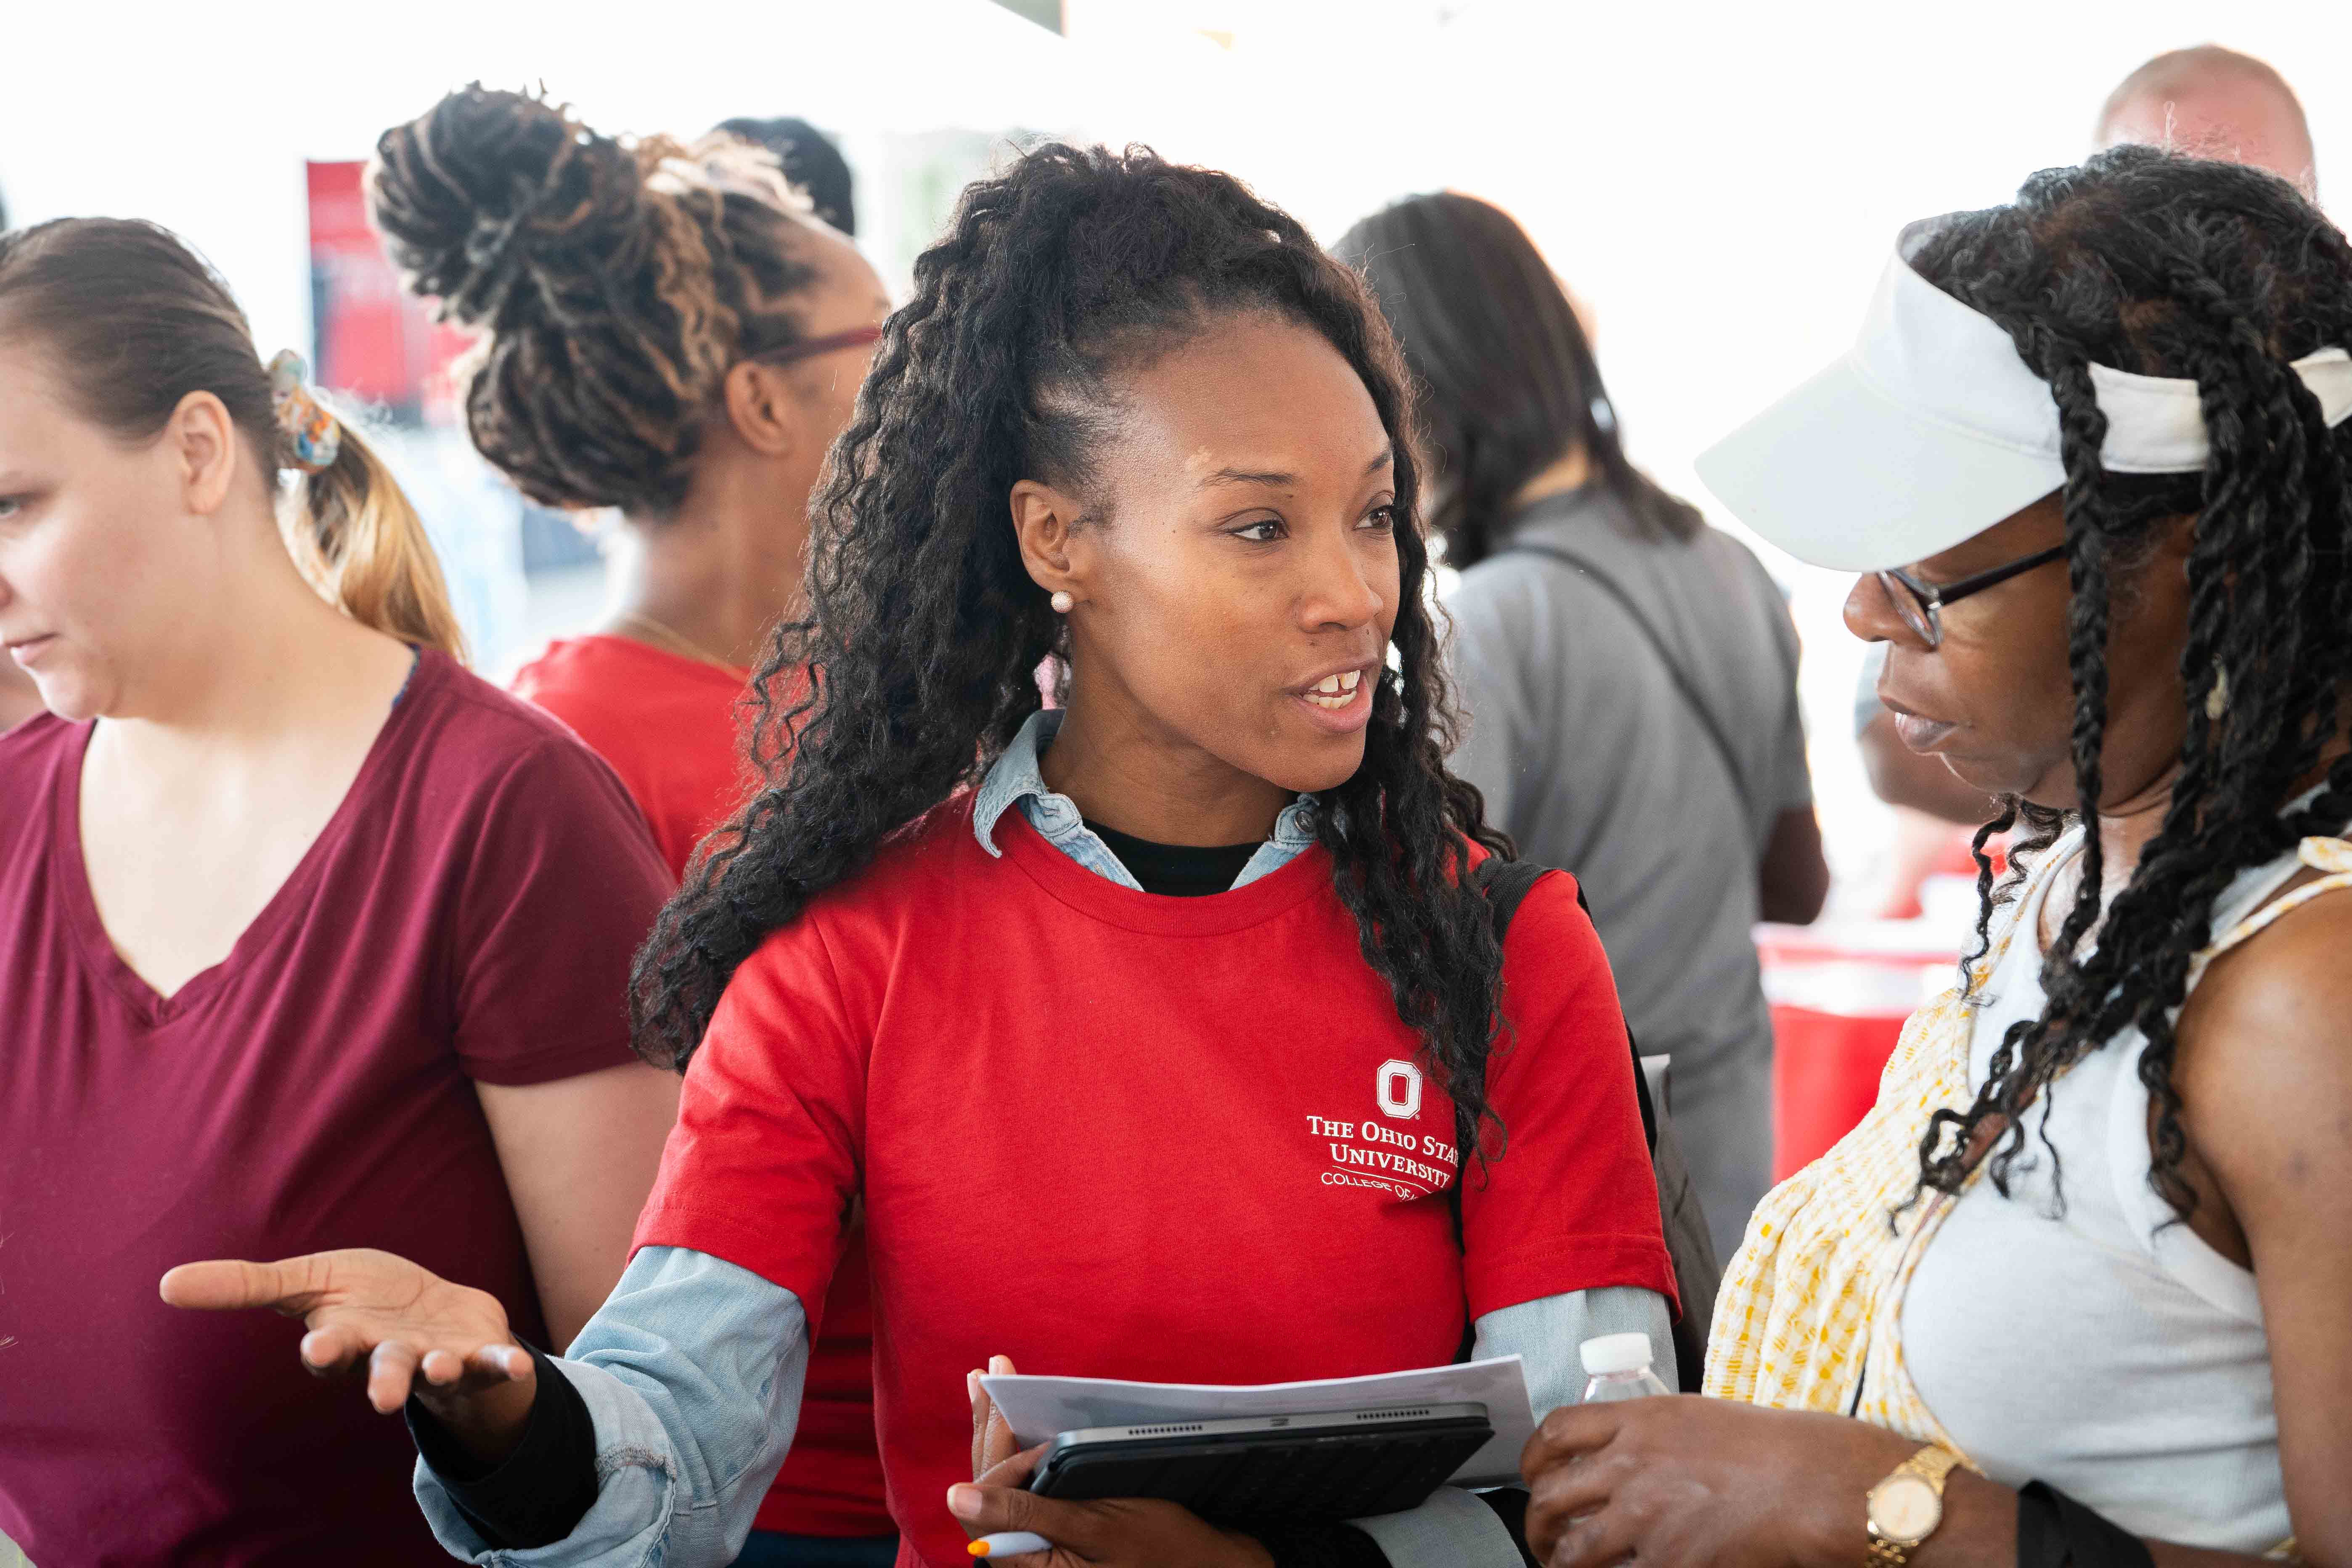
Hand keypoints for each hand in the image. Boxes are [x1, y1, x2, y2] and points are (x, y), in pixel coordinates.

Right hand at [161, 1248, 536, 1463]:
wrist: (433, 1313)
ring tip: (441, 1368)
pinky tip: (521, 1366)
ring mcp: (436, 1358)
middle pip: (384, 1373)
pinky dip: (504, 1367)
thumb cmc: (363, 1300)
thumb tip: (164, 1284)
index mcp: (349, 1339)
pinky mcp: (479, 1353)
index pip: (332, 1351)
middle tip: (379, 1398)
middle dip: (382, 1382)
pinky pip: (493, 1365)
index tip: (319, 1348)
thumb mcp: (305, 1283)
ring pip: (435, 1372)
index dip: (325, 1351)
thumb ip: (244, 1287)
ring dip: (440, 1372)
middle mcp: (391, 1356)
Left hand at [953, 1353, 1272, 1567]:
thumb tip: (954, 1497)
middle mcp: (1023, 1554)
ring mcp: (1037, 1541)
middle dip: (988, 1427)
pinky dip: (1014, 1448)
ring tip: (984, 1383)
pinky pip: (1022, 1488)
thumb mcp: (1094, 1527)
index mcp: (1026, 1562)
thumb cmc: (1160, 1547)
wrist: (1204, 1563)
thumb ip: (1024, 1513)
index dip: (999, 1455)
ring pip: (1001, 1483)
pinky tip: (1009, 1419)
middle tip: (983, 1373)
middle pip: (988, 1487)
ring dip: (994, 1431)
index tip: (1013, 1407)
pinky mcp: (1053, 1528)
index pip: (989, 1502)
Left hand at [1521, 1396, 1920, 1567]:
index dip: (1533, 1459)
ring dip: (1561, 1561)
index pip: (1557, 1432)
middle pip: (1551, 1495)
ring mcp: (1645, 1516)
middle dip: (1536, 1523)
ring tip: (1563, 1567)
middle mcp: (1630, 1465)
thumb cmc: (1773, 1448)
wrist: (1812, 1483)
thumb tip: (1622, 1458)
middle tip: (1541, 1538)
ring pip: (1574, 1548)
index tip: (1533, 1476)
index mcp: (1638, 1421)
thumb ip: (1651, 1435)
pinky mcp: (1668, 1560)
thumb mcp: (1698, 1418)